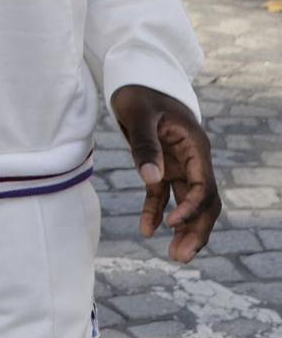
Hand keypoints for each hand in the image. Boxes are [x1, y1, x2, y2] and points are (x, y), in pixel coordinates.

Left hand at [112, 85, 219, 263]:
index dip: (192, 208)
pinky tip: (145, 230)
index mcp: (196, 146)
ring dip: (183, 229)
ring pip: (188, 203)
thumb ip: (145, 145)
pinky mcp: (162, 167)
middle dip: (196, 230)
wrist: (133, 80)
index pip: (204, 186)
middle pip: (204, 201)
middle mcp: (193, 159)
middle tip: (181, 257)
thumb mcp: (139, 114)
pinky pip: (162, 195)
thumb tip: (151, 179)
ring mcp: (179, 165)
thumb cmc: (139, 93)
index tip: (171, 223)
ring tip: (174, 256)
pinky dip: (156, 212)